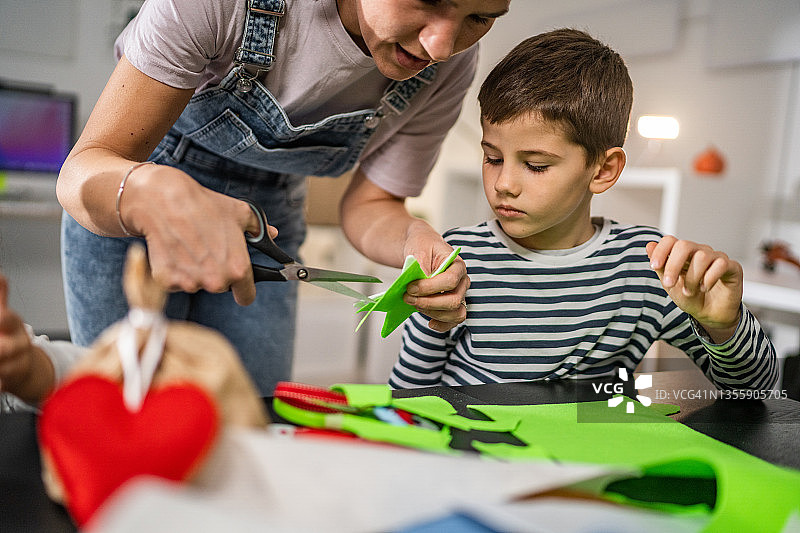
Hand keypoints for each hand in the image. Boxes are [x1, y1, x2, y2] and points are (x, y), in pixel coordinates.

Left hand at [0, 273, 36, 394]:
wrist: (25, 366)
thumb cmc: (9, 337)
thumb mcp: (6, 317)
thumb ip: (0, 296)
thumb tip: (0, 276)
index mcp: (14, 326)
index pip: (7, 319)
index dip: (2, 318)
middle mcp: (18, 345)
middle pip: (5, 349)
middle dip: (0, 348)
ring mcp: (15, 364)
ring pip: (3, 368)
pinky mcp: (9, 381)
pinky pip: (1, 383)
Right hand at [126, 166, 276, 305]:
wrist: (164, 201)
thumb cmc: (204, 206)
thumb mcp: (240, 213)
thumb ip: (259, 229)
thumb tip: (271, 233)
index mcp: (238, 269)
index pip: (247, 296)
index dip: (244, 290)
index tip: (240, 285)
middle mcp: (216, 281)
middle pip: (220, 287)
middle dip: (217, 273)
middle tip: (209, 250)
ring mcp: (191, 283)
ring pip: (197, 284)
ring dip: (195, 271)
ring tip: (190, 245)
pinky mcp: (167, 281)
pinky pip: (175, 281)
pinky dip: (175, 270)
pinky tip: (175, 249)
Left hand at [402, 225, 469, 331]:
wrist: (422, 249)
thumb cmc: (423, 245)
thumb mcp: (419, 247)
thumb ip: (421, 264)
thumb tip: (420, 281)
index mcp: (457, 265)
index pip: (450, 281)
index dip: (430, 288)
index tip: (411, 287)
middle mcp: (462, 282)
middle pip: (453, 301)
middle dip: (428, 303)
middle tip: (407, 298)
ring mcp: (459, 295)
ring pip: (455, 313)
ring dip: (432, 313)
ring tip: (414, 304)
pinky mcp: (451, 305)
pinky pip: (453, 321)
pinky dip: (442, 325)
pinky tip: (430, 323)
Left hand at [647, 236, 742, 341]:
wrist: (709, 315)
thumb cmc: (691, 297)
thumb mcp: (670, 285)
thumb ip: (661, 266)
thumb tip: (650, 245)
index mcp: (683, 254)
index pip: (670, 240)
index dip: (660, 251)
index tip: (654, 266)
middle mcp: (700, 252)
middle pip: (684, 245)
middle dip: (673, 265)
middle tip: (670, 283)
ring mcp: (717, 258)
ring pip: (702, 257)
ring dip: (692, 278)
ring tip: (690, 291)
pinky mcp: (732, 267)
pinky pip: (720, 265)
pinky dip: (709, 279)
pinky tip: (704, 288)